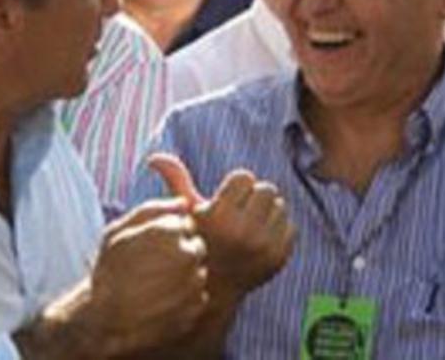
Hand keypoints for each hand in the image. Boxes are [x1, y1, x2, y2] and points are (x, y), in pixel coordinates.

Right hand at [88, 198, 209, 354]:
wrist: (103, 320)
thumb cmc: (108, 272)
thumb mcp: (117, 232)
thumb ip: (152, 210)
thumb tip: (183, 203)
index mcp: (169, 231)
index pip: (185, 223)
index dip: (166, 235)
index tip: (149, 249)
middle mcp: (187, 254)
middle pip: (196, 245)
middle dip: (179, 253)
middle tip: (152, 268)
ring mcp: (193, 282)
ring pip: (198, 271)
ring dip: (184, 276)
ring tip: (154, 287)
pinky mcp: (196, 307)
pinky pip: (198, 296)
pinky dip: (184, 298)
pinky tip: (161, 302)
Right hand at [149, 153, 295, 296]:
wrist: (214, 286)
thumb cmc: (198, 239)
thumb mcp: (186, 212)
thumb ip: (175, 181)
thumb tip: (154, 158)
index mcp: (220, 216)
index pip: (245, 178)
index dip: (235, 187)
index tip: (225, 202)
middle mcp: (243, 232)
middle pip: (267, 189)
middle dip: (254, 197)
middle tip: (240, 212)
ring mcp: (264, 247)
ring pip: (280, 206)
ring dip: (267, 212)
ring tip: (248, 226)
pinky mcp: (279, 258)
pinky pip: (290, 227)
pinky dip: (278, 230)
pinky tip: (259, 240)